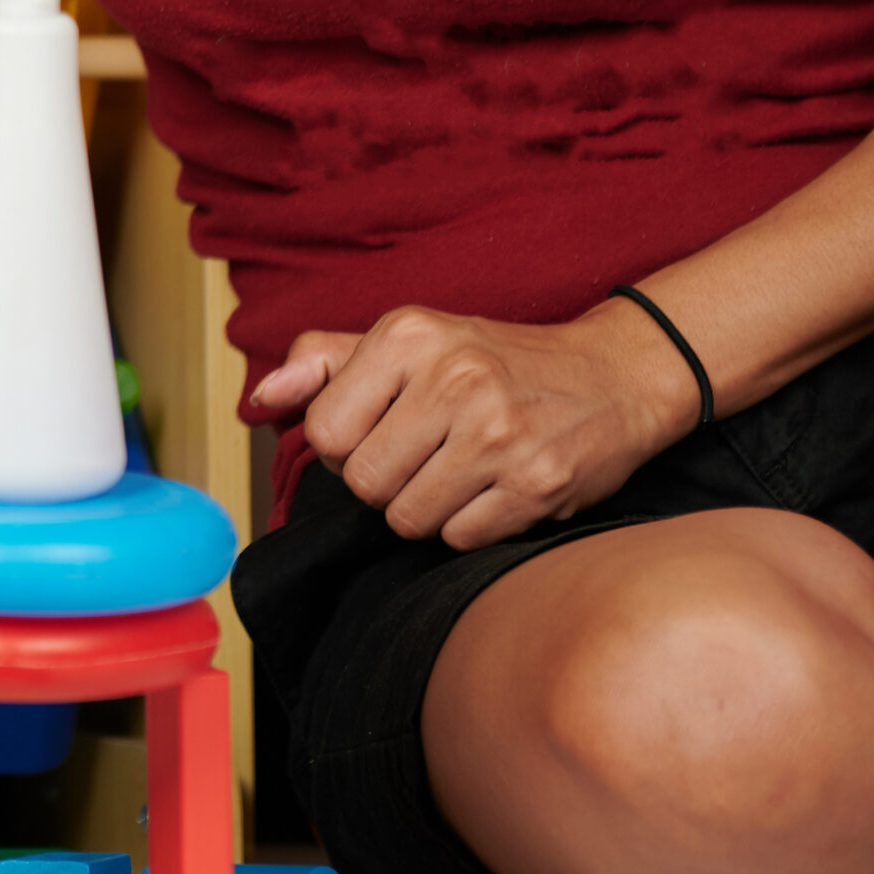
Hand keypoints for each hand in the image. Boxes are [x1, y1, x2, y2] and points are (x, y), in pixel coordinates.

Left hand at [249, 302, 702, 550]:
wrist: (614, 375)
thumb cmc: (494, 360)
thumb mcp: (410, 339)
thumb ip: (325, 362)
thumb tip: (259, 400)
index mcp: (410, 335)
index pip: (323, 430)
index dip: (343, 445)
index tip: (377, 431)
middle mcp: (453, 378)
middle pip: (363, 483)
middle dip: (383, 484)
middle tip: (421, 457)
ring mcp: (498, 434)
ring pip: (408, 519)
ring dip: (425, 508)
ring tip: (457, 472)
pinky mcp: (538, 484)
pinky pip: (460, 539)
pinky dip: (469, 526)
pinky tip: (493, 489)